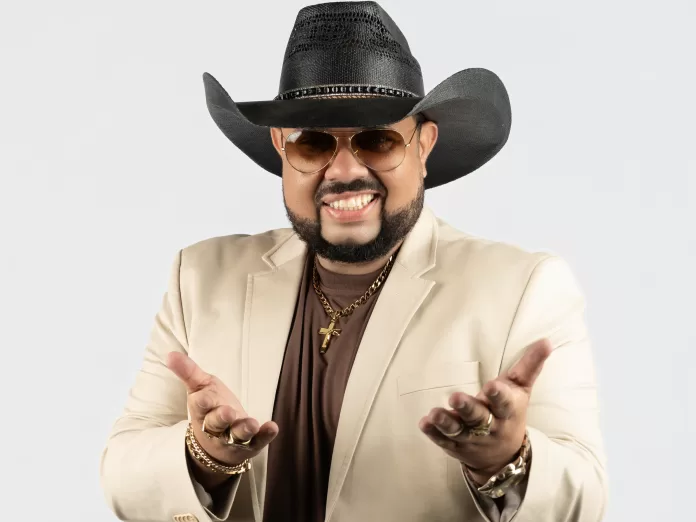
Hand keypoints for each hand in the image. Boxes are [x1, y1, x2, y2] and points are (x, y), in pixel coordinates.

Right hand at [167, 352, 278, 468]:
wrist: (216, 445)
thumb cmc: (209, 408)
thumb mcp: (199, 388)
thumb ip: (188, 372)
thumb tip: (170, 354)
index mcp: (202, 412)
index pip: (200, 407)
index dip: (202, 402)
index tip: (203, 398)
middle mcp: (217, 427)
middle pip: (217, 423)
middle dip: (222, 417)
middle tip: (228, 412)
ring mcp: (234, 437)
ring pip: (237, 435)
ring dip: (244, 428)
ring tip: (252, 423)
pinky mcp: (251, 444)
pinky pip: (258, 441)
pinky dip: (265, 435)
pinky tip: (272, 427)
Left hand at [418, 339, 551, 482]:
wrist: (503, 456)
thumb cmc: (510, 413)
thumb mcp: (521, 390)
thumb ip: (530, 366)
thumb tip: (547, 341)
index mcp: (506, 411)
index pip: (504, 403)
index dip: (498, 395)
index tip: (492, 386)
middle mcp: (489, 426)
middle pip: (478, 418)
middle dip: (467, 408)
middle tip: (455, 397)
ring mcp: (471, 438)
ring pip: (458, 430)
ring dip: (445, 422)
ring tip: (433, 414)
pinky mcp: (455, 445)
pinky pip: (443, 441)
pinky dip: (433, 433)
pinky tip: (424, 424)